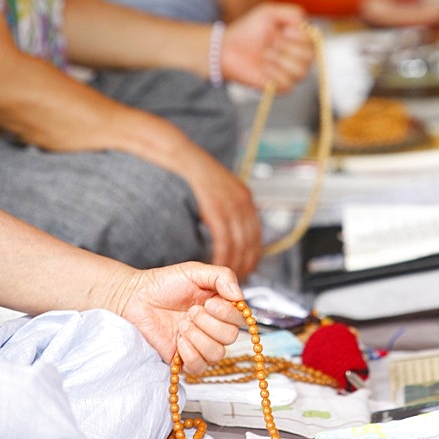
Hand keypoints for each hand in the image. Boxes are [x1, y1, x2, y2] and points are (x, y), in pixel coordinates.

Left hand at [119, 260, 243, 373]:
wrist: (136, 298)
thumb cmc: (165, 284)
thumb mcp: (195, 271)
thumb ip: (222, 276)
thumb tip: (239, 296)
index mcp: (220, 307)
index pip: (240, 319)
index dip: (227, 314)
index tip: (208, 302)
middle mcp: (213, 327)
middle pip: (231, 337)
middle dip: (209, 323)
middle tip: (190, 312)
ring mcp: (199, 344)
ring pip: (217, 354)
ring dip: (198, 337)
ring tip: (182, 324)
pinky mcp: (184, 359)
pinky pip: (199, 367)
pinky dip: (190, 354)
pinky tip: (178, 340)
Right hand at [175, 140, 262, 277]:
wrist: (182, 157)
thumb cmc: (195, 175)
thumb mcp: (219, 191)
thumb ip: (227, 209)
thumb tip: (230, 230)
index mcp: (245, 197)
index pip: (256, 235)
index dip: (253, 256)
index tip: (248, 270)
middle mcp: (243, 201)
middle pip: (251, 242)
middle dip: (245, 264)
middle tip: (237, 281)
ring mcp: (231, 204)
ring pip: (239, 243)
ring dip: (234, 264)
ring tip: (226, 279)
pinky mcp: (217, 208)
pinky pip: (224, 239)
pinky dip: (222, 255)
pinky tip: (216, 265)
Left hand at [222, 2, 313, 91]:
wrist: (228, 49)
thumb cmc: (249, 29)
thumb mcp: (269, 12)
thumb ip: (292, 13)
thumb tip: (306, 26)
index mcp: (300, 39)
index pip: (314, 41)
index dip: (300, 37)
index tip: (284, 31)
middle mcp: (300, 57)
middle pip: (309, 57)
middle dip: (287, 48)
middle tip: (270, 43)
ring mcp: (291, 73)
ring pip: (300, 72)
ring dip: (279, 60)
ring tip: (265, 54)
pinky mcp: (281, 87)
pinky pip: (288, 83)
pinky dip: (274, 74)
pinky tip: (263, 67)